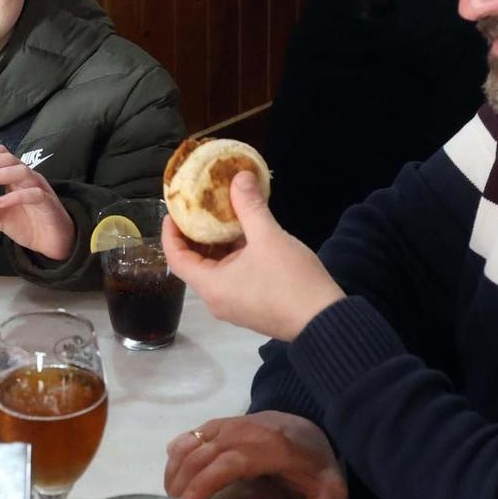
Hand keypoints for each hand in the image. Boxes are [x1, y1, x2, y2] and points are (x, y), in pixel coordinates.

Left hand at [0, 139, 74, 260]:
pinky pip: (33, 194)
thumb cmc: (29, 224)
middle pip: (6, 158)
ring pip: (20, 171)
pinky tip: (0, 202)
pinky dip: (15, 196)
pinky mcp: (47, 202)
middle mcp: (27, 177)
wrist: (53, 242)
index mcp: (15, 176)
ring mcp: (39, 187)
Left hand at [162, 171, 342, 341]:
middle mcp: (216, 299)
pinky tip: (246, 234)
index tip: (174, 210)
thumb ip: (250, 206)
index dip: (171, 233)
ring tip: (223, 214)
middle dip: (196, 234)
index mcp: (211, 286)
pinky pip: (232, 277)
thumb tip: (239, 177)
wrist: (326, 321)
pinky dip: (233, 255)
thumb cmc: (292, 281)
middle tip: (200, 206)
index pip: (176, 257)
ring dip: (218, 243)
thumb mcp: (269, 237)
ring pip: (215, 269)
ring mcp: (234, 305)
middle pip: (195, 263)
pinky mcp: (251, 306)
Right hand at [164, 412, 347, 498]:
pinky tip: (173, 479)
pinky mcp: (217, 424)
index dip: (202, 486)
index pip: (225, 465)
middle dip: (181, 487)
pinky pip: (188, 437)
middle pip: (199, 457)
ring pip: (189, 446)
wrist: (309, 424)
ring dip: (174, 474)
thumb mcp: (330, 490)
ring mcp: (226, 424)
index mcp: (267, 447)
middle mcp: (241, 431)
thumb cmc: (315, 461)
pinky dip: (176, 458)